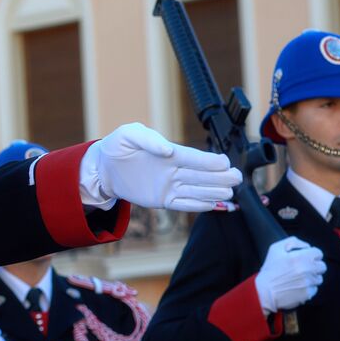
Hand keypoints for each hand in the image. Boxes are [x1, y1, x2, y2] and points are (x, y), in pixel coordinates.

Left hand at [82, 123, 241, 211]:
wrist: (102, 168)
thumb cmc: (116, 147)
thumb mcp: (128, 135)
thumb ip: (148, 139)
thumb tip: (168, 151)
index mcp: (169, 153)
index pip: (193, 158)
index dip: (209, 161)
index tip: (224, 162)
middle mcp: (173, 170)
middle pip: (200, 175)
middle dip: (219, 176)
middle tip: (237, 178)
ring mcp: (169, 186)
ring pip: (196, 190)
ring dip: (213, 192)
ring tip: (231, 193)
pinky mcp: (162, 199)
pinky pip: (183, 204)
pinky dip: (197, 205)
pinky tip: (213, 205)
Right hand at [254, 237, 324, 313]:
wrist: (264, 292)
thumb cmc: (269, 270)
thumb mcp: (275, 249)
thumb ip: (293, 242)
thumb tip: (306, 246)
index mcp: (302, 257)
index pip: (318, 253)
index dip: (311, 254)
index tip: (306, 257)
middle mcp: (308, 270)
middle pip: (322, 266)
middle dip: (314, 266)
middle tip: (303, 268)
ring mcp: (309, 282)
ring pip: (319, 278)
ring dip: (312, 277)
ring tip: (298, 278)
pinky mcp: (309, 293)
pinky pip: (314, 289)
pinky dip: (308, 288)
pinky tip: (297, 286)